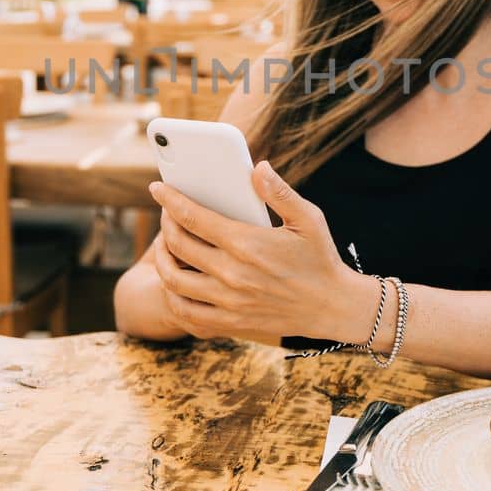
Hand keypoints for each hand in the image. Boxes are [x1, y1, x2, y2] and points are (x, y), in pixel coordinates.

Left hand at [148, 161, 371, 341]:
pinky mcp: (230, 323)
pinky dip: (171, 296)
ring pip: (174, 281)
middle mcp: (233, 274)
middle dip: (165, 224)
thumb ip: (279, 192)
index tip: (157, 188)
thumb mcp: (308, 219)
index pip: (194, 217)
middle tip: (166, 213)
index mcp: (248, 244)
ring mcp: (229, 302)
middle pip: (178, 246)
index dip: (170, 200)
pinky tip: (174, 282)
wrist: (333, 307)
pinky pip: (186, 312)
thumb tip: (257, 167)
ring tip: (165, 246)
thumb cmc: (319, 258)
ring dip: (162, 260)